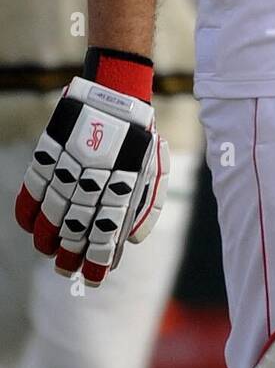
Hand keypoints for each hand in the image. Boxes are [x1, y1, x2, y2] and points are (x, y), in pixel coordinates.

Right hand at [15, 75, 168, 284]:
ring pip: (50, 214)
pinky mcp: (51, 151)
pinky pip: (32, 188)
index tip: (92, 278)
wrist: (119, 90)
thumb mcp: (154, 169)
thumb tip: (129, 241)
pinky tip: (30, 224)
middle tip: (65, 268)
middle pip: (75, 229)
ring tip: (47, 249)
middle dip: (69, 255)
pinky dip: (27, 210)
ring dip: (46, 238)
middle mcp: (95, 179)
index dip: (96, 261)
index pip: (106, 235)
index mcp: (124, 186)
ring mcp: (70, 166)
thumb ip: (146, 206)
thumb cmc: (139, 135)